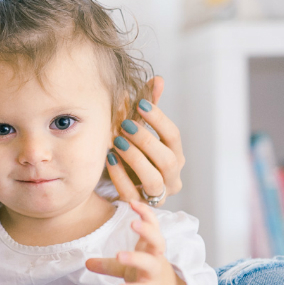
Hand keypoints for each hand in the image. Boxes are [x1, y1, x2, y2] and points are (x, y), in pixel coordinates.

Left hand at [85, 201, 189, 284]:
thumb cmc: (146, 274)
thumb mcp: (126, 266)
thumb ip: (107, 263)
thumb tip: (86, 262)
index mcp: (149, 247)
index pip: (153, 225)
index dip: (146, 214)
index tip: (133, 202)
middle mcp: (155, 258)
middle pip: (158, 241)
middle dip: (147, 231)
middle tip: (133, 223)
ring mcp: (154, 275)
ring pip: (150, 264)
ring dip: (136, 258)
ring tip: (119, 254)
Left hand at [106, 76, 184, 204]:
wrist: (121, 185)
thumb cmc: (134, 153)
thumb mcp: (140, 130)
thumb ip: (148, 107)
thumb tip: (157, 79)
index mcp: (175, 155)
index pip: (174, 136)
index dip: (158, 119)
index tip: (141, 104)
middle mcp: (172, 177)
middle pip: (167, 160)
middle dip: (146, 141)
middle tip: (125, 125)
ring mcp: (157, 194)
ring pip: (153, 181)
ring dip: (136, 160)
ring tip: (117, 142)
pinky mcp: (139, 205)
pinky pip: (131, 194)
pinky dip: (120, 177)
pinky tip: (108, 160)